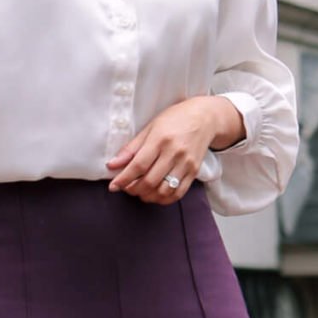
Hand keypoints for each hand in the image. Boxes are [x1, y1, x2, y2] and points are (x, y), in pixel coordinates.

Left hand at [106, 96, 242, 203]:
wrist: (205, 118)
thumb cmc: (175, 119)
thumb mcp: (150, 128)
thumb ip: (131, 148)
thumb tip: (112, 165)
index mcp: (160, 139)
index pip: (138, 165)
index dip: (123, 179)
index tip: (113, 186)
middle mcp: (174, 153)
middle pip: (150, 181)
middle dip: (134, 189)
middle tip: (126, 188)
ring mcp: (186, 164)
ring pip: (164, 190)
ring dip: (148, 196)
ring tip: (140, 192)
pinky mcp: (194, 172)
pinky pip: (178, 193)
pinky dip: (164, 199)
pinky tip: (156, 194)